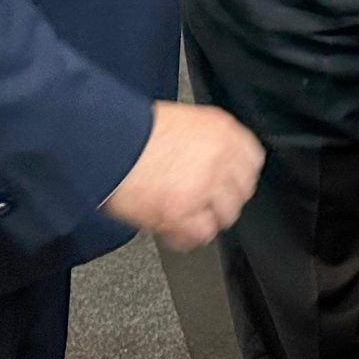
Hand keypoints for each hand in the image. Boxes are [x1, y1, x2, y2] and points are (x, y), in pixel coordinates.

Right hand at [100, 101, 264, 253]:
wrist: (106, 143)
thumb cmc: (133, 130)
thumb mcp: (182, 121)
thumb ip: (204, 142)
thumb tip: (211, 160)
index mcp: (222, 130)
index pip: (252, 161)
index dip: (238, 176)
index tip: (230, 184)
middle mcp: (219, 158)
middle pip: (242, 191)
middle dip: (224, 200)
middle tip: (206, 205)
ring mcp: (204, 187)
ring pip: (225, 216)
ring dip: (208, 220)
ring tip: (189, 219)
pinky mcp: (182, 213)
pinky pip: (200, 235)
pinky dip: (188, 238)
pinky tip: (176, 232)